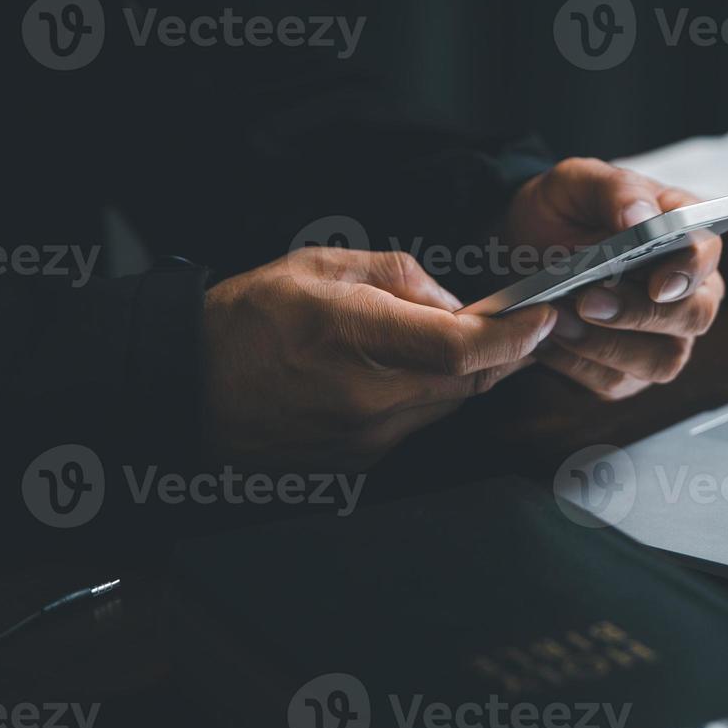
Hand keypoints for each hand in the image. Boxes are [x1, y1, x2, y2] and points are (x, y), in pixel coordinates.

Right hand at [203, 247, 556, 466]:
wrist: (185, 389)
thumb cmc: (248, 319)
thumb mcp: (321, 265)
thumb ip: (400, 277)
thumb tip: (454, 303)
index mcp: (357, 337)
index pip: (465, 347)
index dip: (515, 334)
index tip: (542, 314)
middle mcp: (368, 398)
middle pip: (471, 380)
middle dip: (502, 351)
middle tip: (514, 323)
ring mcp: (365, 439)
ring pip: (448, 404)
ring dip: (463, 373)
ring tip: (443, 340)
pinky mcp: (358, 462)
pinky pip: (416, 425)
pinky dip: (425, 396)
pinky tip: (399, 374)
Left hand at [502, 158, 723, 400]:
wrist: (523, 246)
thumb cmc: (565, 210)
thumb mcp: (578, 182)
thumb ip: (616, 191)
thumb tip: (642, 219)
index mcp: (686, 234)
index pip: (707, 253)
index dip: (689, 271)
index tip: (656, 282)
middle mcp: (688, 290)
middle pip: (694, 315)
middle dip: (640, 314)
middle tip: (587, 300)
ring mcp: (664, 334)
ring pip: (662, 360)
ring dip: (607, 346)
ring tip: (558, 321)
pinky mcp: (629, 369)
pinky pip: (616, 382)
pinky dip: (579, 365)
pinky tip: (548, 342)